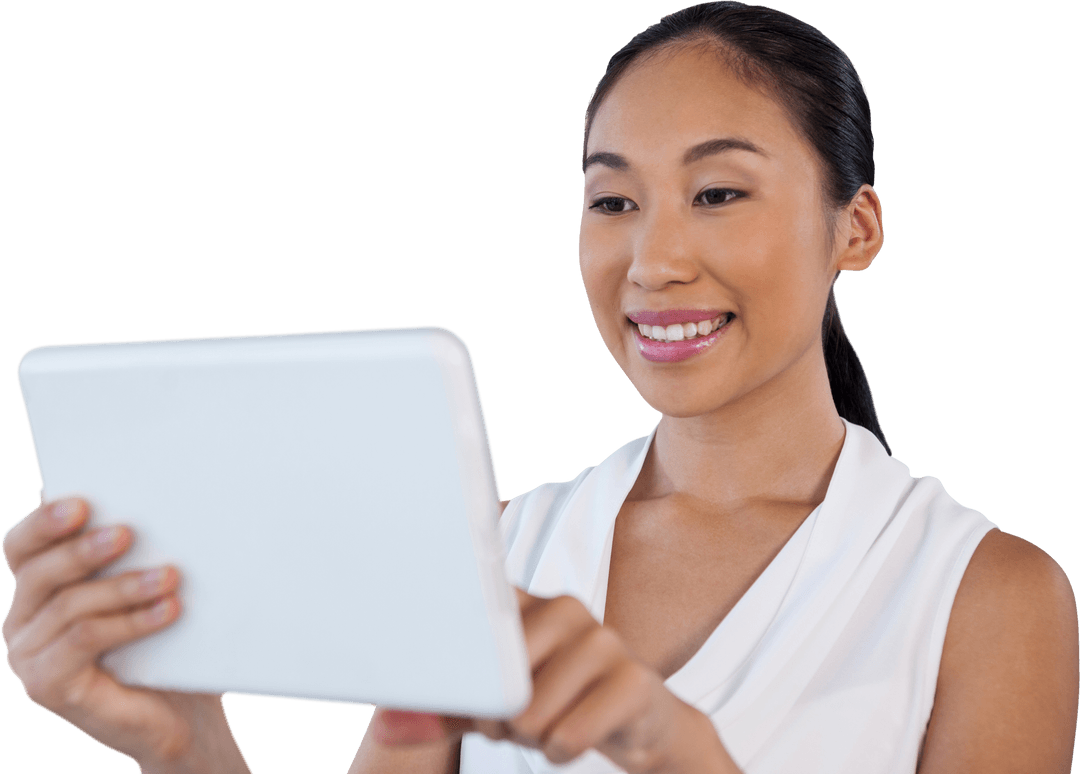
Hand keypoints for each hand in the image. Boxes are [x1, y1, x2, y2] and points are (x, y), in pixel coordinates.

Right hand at [1, 498, 248, 772]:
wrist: (180, 715)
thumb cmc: (165, 645)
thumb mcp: (147, 590)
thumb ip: (133, 554)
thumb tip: (146, 504)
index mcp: (37, 589)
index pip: (22, 546)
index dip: (44, 521)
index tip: (81, 502)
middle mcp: (22, 621)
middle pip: (39, 571)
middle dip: (83, 549)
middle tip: (127, 533)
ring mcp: (28, 657)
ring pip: (69, 606)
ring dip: (124, 586)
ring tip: (170, 576)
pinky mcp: (46, 687)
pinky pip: (82, 641)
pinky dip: (129, 621)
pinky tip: (168, 611)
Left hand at [371, 589, 728, 772]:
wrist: (636, 720)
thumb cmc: (554, 701)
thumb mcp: (491, 705)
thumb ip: (442, 709)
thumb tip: (384, 725)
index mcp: (523, 603)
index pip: (471, 612)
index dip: (456, 660)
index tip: (449, 673)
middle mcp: (562, 609)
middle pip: (494, 681)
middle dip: (496, 721)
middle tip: (519, 718)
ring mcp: (602, 640)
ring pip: (528, 715)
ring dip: (531, 740)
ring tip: (551, 724)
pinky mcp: (634, 680)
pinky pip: (567, 736)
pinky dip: (560, 752)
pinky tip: (575, 737)